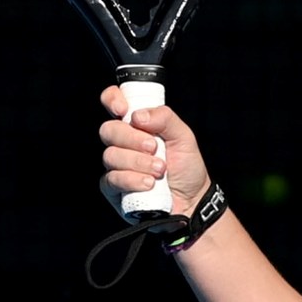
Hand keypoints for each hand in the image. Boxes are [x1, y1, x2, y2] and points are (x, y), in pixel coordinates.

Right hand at [96, 85, 214, 218]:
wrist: (192, 201)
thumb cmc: (186, 168)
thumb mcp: (184, 137)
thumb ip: (165, 119)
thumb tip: (139, 115)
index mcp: (137, 125)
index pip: (113, 102)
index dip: (112, 100)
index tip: (123, 109)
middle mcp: (123, 143)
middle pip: (108, 130)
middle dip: (132, 138)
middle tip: (154, 147)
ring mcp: (116, 165)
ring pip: (111, 155)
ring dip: (138, 162)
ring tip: (160, 170)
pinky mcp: (113, 188)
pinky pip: (112, 179)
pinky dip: (132, 180)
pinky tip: (149, 184)